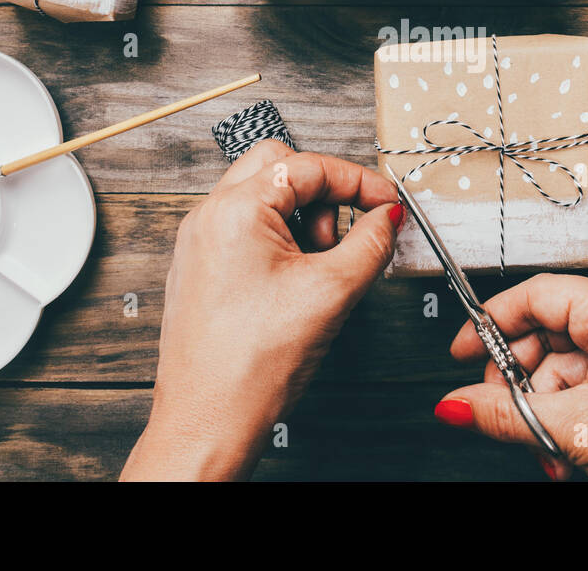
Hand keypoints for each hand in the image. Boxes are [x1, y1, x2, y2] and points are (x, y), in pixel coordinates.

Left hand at [121, 142, 401, 480]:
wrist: (206, 423)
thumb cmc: (249, 367)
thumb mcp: (332, 292)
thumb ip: (370, 243)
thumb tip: (387, 217)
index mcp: (234, 210)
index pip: (308, 165)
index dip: (358, 180)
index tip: (387, 202)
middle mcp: (208, 217)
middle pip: (278, 167)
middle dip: (324, 192)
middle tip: (349, 231)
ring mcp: (200, 242)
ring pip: (263, 198)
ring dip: (304, 218)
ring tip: (322, 268)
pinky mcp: (202, 268)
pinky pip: (247, 229)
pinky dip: (282, 240)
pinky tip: (299, 283)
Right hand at [434, 274, 587, 480]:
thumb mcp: (578, 427)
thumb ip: (505, 412)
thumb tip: (456, 404)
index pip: (541, 294)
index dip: (493, 322)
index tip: (462, 351)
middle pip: (549, 335)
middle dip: (521, 384)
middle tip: (499, 413)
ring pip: (567, 372)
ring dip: (545, 415)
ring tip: (548, 451)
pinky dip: (570, 422)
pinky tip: (567, 454)